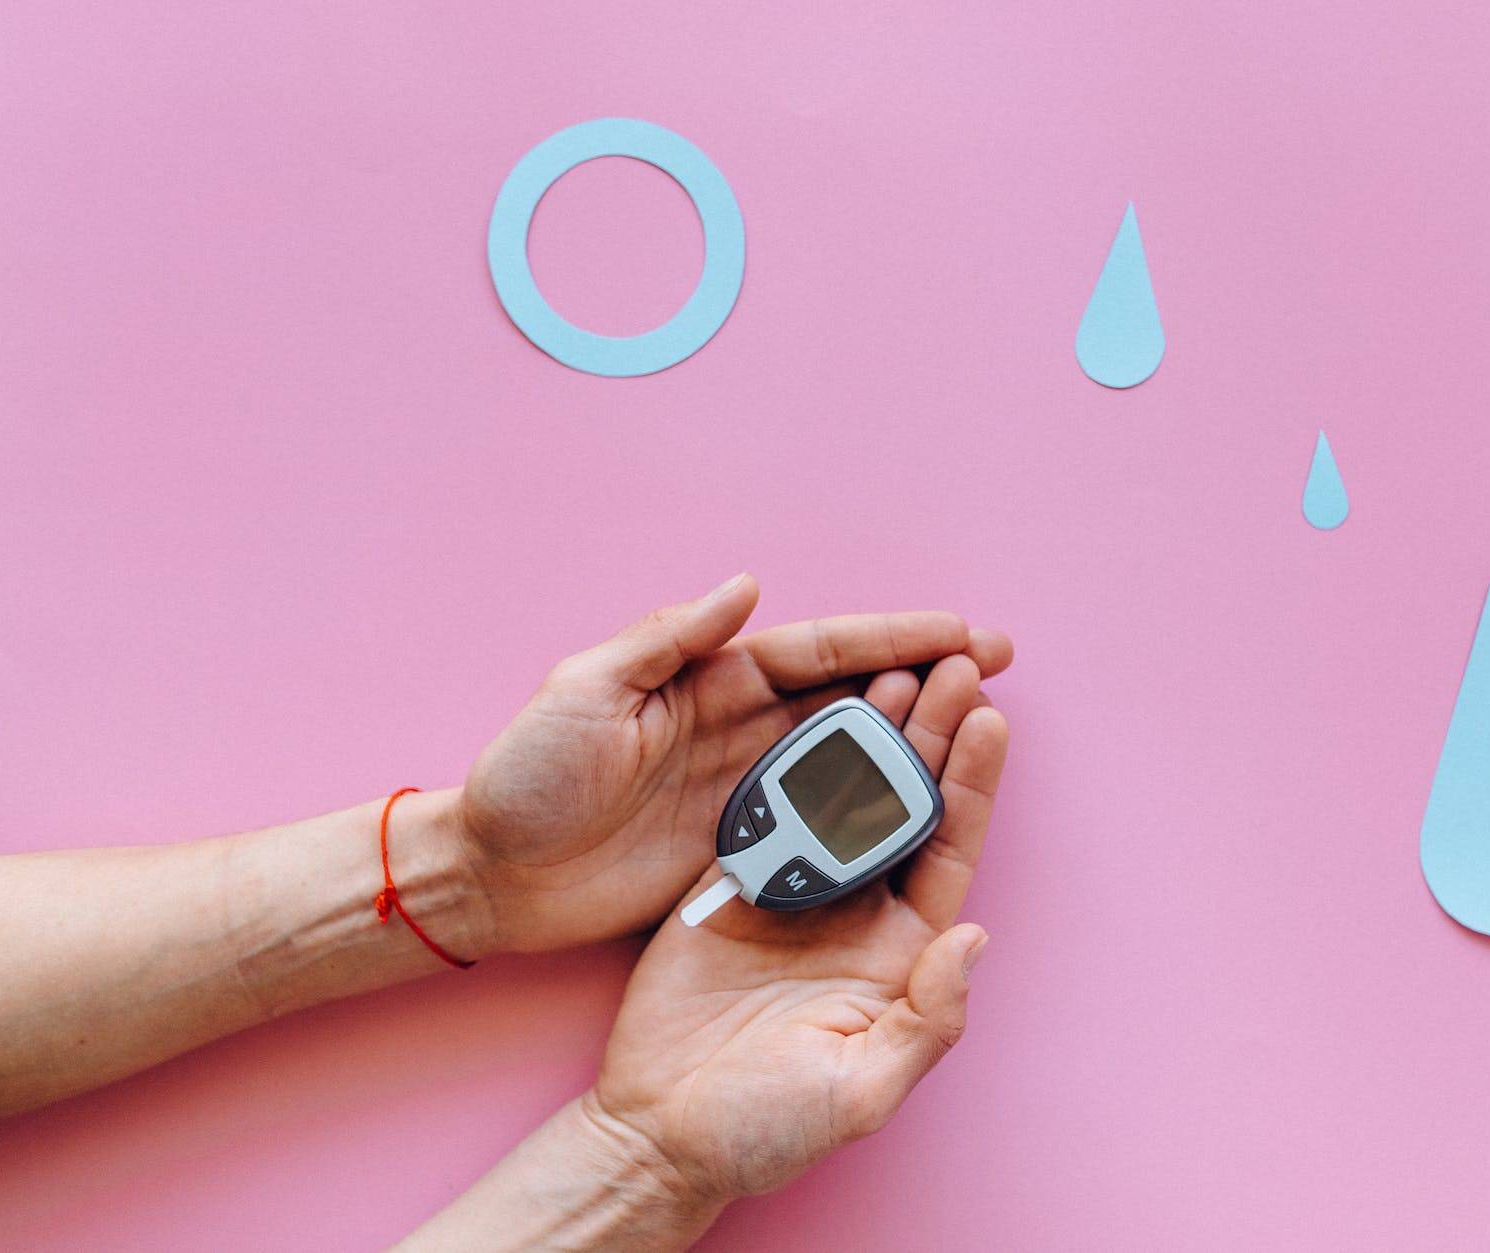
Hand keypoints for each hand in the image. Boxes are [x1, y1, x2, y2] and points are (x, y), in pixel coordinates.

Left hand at [455, 575, 1010, 953]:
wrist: (492, 876)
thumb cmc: (525, 777)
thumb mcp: (584, 690)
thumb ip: (667, 638)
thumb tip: (746, 585)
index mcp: (709, 679)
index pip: (819, 650)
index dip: (892, 636)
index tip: (959, 629)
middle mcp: (739, 727)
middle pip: (854, 693)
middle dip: (927, 673)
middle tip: (997, 663)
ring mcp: (746, 789)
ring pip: (850, 754)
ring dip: (914, 736)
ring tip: (982, 723)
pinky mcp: (742, 848)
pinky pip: (824, 822)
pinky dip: (874, 809)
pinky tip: (920, 804)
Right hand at [583, 654, 1008, 1204]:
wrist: (658, 1133)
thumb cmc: (766, 1127)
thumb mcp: (861, 1090)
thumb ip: (927, 1020)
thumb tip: (976, 940)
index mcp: (898, 951)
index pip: (948, 849)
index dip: (971, 785)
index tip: (991, 720)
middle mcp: (854, 910)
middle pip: (904, 803)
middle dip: (931, 733)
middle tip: (951, 664)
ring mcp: (794, 891)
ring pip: (842, 793)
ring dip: (866, 733)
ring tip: (890, 668)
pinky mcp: (732, 882)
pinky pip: (771, 808)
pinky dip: (791, 759)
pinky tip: (810, 710)